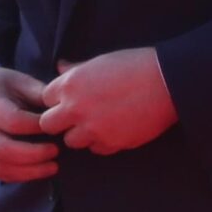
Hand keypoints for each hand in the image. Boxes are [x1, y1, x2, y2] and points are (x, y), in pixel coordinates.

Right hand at [0, 60, 59, 182]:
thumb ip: (40, 94)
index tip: (55, 126)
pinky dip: (20, 176)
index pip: (13, 121)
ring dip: (29, 171)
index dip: (36, 127)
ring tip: (52, 166)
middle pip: (3, 148)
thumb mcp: (17, 80)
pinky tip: (38, 171)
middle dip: (34, 154)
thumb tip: (66, 108)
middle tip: (56, 151)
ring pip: (0, 166)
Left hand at [38, 48, 176, 155]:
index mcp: (71, 84)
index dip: (56, 100)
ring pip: (70, 141)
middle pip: (48, 124)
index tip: (68, 99)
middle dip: (60, 121)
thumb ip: (76, 70)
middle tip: (76, 117)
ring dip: (80, 134)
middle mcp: (76, 108)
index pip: (44, 98)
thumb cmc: (135, 65)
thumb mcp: (100, 61)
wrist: (166, 82)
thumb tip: (60, 68)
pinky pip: (95, 149)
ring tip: (98, 123)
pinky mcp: (110, 143)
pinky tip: (114, 129)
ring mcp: (92, 129)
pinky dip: (101, 142)